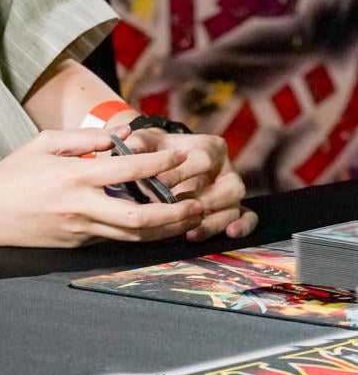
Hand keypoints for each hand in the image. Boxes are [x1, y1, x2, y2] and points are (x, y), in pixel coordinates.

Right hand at [0, 129, 204, 247]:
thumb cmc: (12, 174)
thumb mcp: (43, 144)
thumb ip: (83, 138)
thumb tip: (119, 136)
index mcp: (74, 175)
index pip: (129, 169)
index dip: (160, 162)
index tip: (180, 155)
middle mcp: (82, 205)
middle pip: (141, 216)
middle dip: (175, 212)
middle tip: (197, 203)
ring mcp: (81, 229)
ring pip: (135, 235)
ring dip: (167, 229)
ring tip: (189, 219)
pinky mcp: (78, 244)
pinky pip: (117, 238)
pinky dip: (141, 233)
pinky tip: (157, 226)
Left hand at [118, 126, 254, 241]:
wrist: (163, 157)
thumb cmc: (156, 149)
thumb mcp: (146, 141)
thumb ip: (137, 144)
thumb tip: (127, 150)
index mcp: (210, 146)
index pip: (203, 160)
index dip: (182, 173)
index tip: (160, 185)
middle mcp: (226, 168)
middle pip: (229, 186)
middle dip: (203, 200)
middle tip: (178, 210)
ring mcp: (231, 188)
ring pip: (235, 206)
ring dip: (215, 222)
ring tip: (191, 233)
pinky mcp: (232, 205)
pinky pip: (248, 217)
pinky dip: (243, 226)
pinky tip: (229, 234)